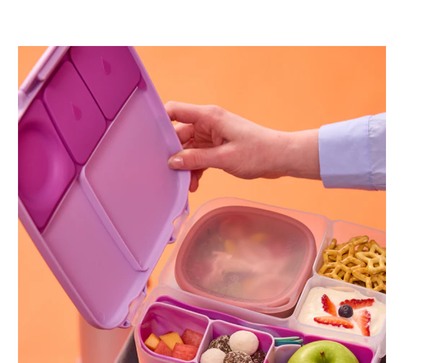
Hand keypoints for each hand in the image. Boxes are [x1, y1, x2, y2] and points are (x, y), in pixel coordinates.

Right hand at [166, 102, 319, 191]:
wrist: (281, 158)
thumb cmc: (259, 152)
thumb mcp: (224, 158)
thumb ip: (196, 159)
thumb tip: (172, 161)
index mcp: (209, 117)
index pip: (175, 111)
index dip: (160, 121)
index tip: (149, 139)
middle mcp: (209, 123)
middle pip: (180, 134)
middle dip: (174, 153)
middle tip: (168, 172)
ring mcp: (213, 135)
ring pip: (189, 149)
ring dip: (186, 165)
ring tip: (186, 183)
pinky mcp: (218, 147)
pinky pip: (199, 156)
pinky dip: (196, 168)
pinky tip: (195, 183)